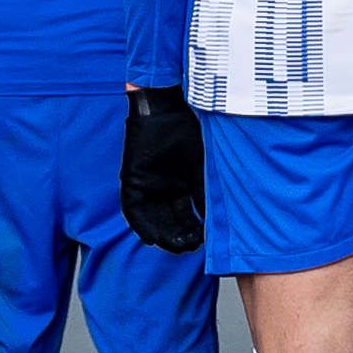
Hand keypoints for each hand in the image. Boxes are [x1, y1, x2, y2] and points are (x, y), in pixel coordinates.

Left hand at [118, 86, 205, 253]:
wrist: (169, 105)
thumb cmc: (192, 127)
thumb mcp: (205, 164)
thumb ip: (208, 190)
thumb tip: (219, 217)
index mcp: (184, 181)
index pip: (189, 213)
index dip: (197, 230)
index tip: (206, 243)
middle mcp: (166, 186)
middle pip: (172, 220)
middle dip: (181, 236)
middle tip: (191, 246)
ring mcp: (149, 183)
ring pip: (154, 218)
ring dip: (163, 235)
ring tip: (174, 246)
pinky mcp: (133, 180)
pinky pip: (133, 210)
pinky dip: (142, 226)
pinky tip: (151, 239)